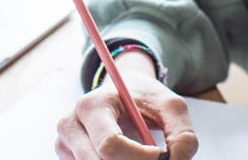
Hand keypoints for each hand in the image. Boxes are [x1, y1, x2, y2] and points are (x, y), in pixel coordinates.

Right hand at [55, 59, 197, 158]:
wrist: (120, 94)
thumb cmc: (143, 99)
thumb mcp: (169, 106)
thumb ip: (182, 133)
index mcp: (92, 104)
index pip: (110, 144)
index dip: (139, 158)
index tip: (160, 155)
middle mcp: (70, 123)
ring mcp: (65, 143)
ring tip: (140, 155)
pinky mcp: (66, 157)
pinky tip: (123, 157)